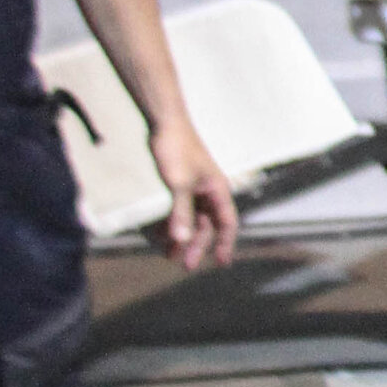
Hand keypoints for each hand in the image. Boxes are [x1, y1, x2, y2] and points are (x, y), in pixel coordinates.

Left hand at [151, 118, 237, 269]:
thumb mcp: (179, 184)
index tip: (221, 262)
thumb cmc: (176, 148)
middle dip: (197, 245)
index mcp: (217, 189)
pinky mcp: (180, 184)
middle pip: (207, 225)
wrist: (164, 122)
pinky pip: (179, 210)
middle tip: (184, 264)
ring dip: (182, 236)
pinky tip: (159, 234)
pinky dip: (172, 223)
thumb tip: (182, 240)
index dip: (226, 243)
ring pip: (192, 219)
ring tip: (168, 254)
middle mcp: (209, 191)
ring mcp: (194, 188)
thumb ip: (181, 213)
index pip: (227, 222)